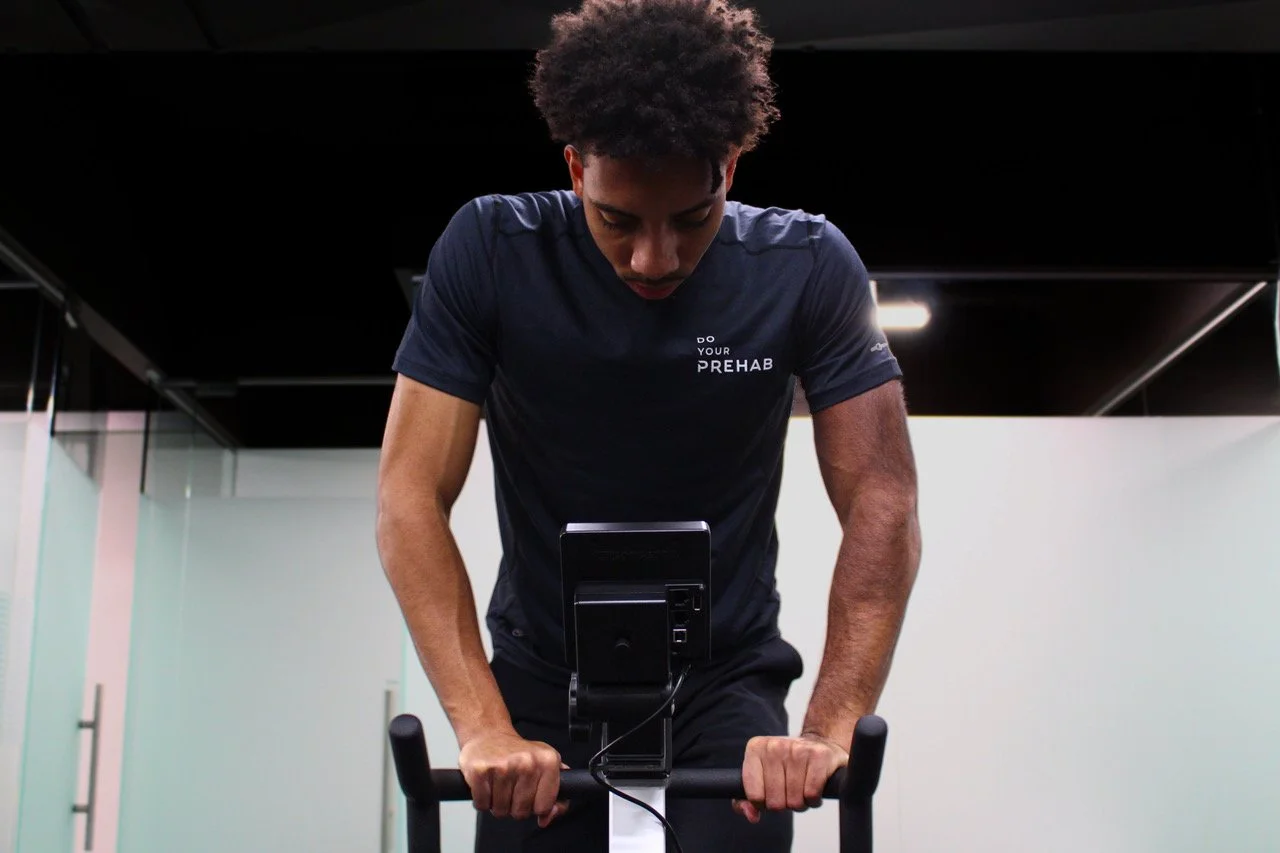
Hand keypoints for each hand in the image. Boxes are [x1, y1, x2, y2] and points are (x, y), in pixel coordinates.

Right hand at [458, 729, 568, 827]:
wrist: (489, 734)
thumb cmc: (518, 754)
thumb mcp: (545, 767)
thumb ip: (554, 797)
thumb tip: (545, 819)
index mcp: (548, 761)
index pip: (544, 807)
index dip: (535, 806)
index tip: (530, 795)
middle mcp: (527, 762)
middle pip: (521, 812)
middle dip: (514, 807)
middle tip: (511, 789)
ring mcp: (503, 766)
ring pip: (500, 810)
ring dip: (497, 804)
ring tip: (499, 785)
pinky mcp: (480, 770)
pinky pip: (482, 804)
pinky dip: (482, 801)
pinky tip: (487, 785)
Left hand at [733, 733, 848, 822]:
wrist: (816, 743)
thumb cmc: (785, 765)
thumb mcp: (760, 777)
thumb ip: (746, 800)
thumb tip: (752, 816)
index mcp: (755, 749)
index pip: (754, 796)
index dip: (763, 804)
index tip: (769, 796)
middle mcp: (774, 746)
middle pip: (775, 802)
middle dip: (784, 805)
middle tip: (788, 793)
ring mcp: (797, 749)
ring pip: (795, 800)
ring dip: (800, 803)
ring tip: (801, 790)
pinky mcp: (818, 755)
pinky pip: (811, 794)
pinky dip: (813, 800)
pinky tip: (812, 790)